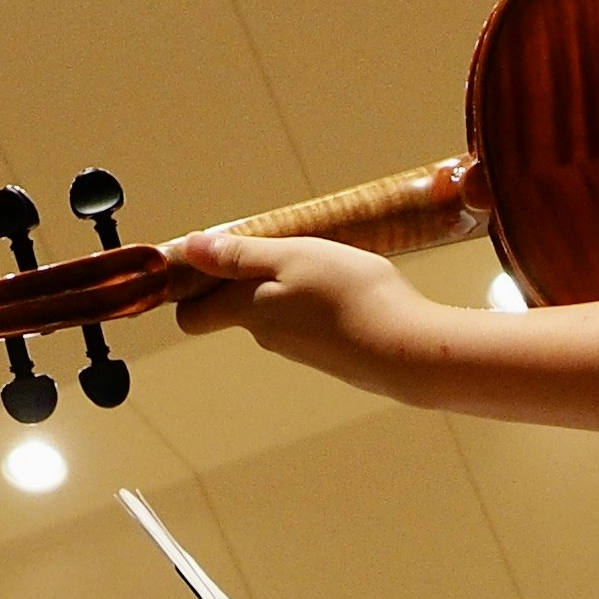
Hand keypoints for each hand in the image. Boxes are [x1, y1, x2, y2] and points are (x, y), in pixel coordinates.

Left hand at [166, 230, 442, 387]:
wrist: (408, 350)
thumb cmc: (351, 296)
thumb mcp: (293, 256)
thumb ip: (240, 254)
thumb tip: (189, 248)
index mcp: (248, 311)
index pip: (192, 316)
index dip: (193, 287)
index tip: (214, 256)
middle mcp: (266, 336)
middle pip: (237, 306)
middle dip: (251, 274)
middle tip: (286, 243)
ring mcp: (299, 349)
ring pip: (277, 310)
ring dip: (291, 283)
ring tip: (327, 260)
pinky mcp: (330, 355)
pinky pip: (309, 321)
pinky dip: (318, 300)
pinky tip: (349, 285)